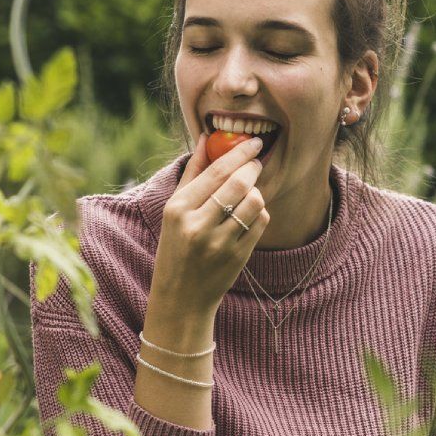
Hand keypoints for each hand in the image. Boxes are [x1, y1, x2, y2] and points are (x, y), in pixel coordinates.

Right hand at [153, 133, 270, 311]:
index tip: (254, 142)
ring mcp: (219, 243)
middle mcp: (197, 225)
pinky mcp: (237, 257)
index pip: (216, 171)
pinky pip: (260, 223)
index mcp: (178, 209)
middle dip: (253, 169)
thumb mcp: (174, 211)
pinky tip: (247, 217)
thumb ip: (192, 173)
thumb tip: (206, 138)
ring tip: (247, 196)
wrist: (181, 297)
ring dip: (256, 193)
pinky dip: (259, 214)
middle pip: (240, 183)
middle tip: (255, 164)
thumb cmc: (176, 247)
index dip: (240, 152)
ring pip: (255, 202)